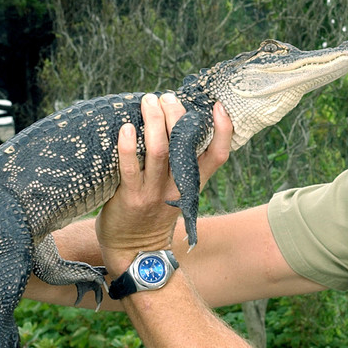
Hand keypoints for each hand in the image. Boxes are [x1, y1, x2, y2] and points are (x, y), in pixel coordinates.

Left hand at [95, 93, 231, 271]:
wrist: (134, 251)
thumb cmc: (153, 214)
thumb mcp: (177, 191)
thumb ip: (180, 164)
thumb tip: (173, 123)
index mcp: (192, 183)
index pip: (218, 155)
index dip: (223, 130)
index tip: (218, 106)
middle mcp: (177, 186)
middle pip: (185, 144)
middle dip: (177, 114)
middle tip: (167, 96)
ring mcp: (154, 192)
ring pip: (159, 150)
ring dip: (153, 121)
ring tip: (148, 101)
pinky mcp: (131, 198)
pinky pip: (130, 167)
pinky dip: (128, 146)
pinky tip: (125, 128)